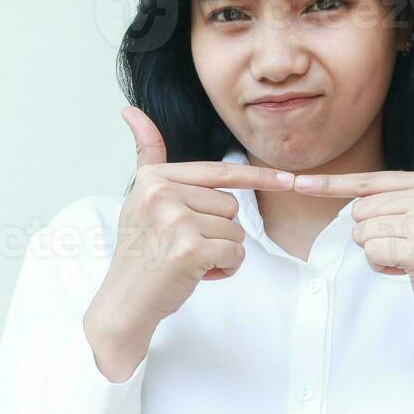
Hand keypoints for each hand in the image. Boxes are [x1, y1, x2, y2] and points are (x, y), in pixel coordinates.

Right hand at [84, 106, 293, 379]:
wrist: (124, 303)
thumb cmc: (140, 253)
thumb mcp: (139, 198)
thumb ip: (147, 157)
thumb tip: (132, 111)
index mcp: (155, 178)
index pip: (219, 172)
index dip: (258, 177)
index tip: (289, 179)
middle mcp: (163, 194)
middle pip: (231, 206)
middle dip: (218, 231)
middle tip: (185, 248)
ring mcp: (176, 220)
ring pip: (236, 232)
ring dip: (222, 252)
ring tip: (188, 261)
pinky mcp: (190, 249)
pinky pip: (235, 254)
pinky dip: (224, 270)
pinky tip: (196, 275)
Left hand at [291, 112, 413, 340]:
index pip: (369, 183)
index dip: (331, 186)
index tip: (298, 183)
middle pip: (360, 211)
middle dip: (374, 236)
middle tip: (407, 247)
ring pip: (363, 233)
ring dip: (378, 254)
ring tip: (409, 258)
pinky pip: (373, 254)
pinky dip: (383, 267)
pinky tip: (408, 270)